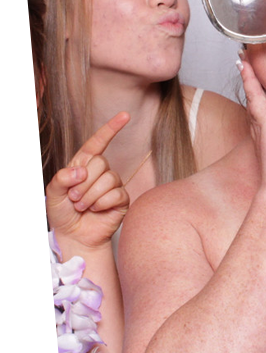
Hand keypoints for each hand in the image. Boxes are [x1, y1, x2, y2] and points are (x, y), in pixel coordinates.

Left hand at [46, 113, 129, 250]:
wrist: (74, 236)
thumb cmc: (63, 214)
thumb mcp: (53, 194)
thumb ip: (62, 178)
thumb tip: (81, 170)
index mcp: (83, 165)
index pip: (97, 143)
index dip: (111, 129)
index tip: (125, 116)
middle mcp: (100, 172)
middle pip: (100, 163)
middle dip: (83, 183)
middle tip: (75, 198)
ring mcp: (113, 184)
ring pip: (108, 179)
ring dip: (90, 196)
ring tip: (83, 206)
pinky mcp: (121, 199)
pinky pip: (115, 194)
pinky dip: (101, 204)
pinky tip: (96, 210)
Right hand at [238, 51, 265, 197]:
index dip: (261, 96)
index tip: (259, 84)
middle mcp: (262, 129)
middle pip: (256, 99)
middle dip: (251, 80)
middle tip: (244, 62)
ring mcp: (262, 124)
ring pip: (253, 93)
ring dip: (248, 75)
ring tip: (243, 57)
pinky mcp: (264, 121)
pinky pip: (255, 94)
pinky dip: (250, 78)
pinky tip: (244, 64)